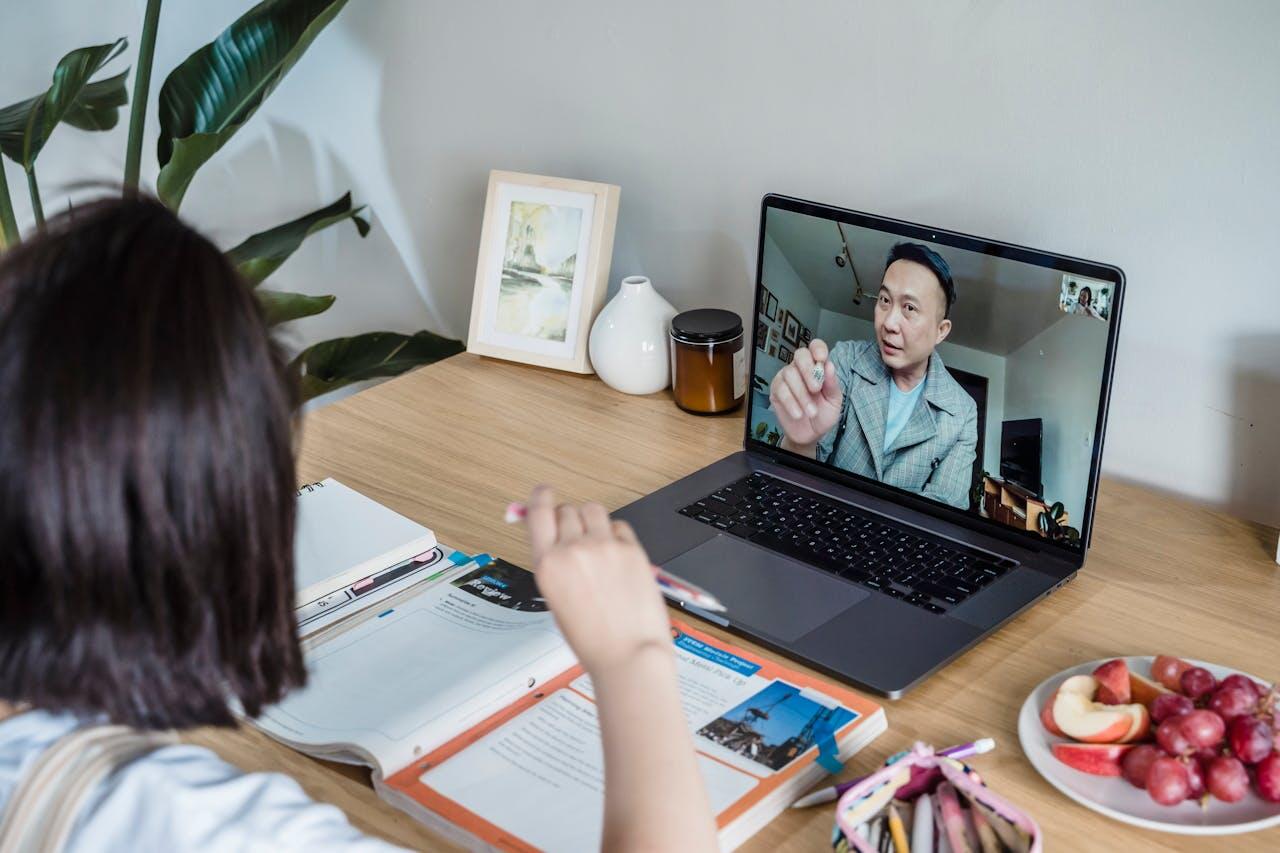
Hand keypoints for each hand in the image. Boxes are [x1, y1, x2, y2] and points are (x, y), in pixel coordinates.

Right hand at [523, 486, 671, 675]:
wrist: (628, 654)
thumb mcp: (556, 599)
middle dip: (570, 520)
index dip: (540, 497)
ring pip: (594, 510)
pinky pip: (620, 526)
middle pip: (567, 510)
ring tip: (598, 546)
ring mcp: (605, 547)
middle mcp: (574, 549)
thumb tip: (548, 533)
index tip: (544, 492)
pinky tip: (617, 557)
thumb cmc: (592, 638)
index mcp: (547, 564)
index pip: (539, 511)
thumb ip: (552, 562)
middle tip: (577, 539)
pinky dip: (616, 535)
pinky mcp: (631, 549)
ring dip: (593, 522)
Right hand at [768, 339, 842, 447]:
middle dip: (809, 371)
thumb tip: (829, 365)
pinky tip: (799, 414)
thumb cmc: (823, 414)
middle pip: (800, 355)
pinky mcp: (776, 391)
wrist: (811, 434)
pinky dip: (791, 403)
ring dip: (802, 394)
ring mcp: (786, 378)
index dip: (818, 349)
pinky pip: (781, 390)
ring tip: (811, 412)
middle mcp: (800, 368)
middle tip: (816, 389)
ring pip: (790, 374)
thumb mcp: (834, 401)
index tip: (822, 359)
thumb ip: (832, 384)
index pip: (815, 347)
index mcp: (817, 366)